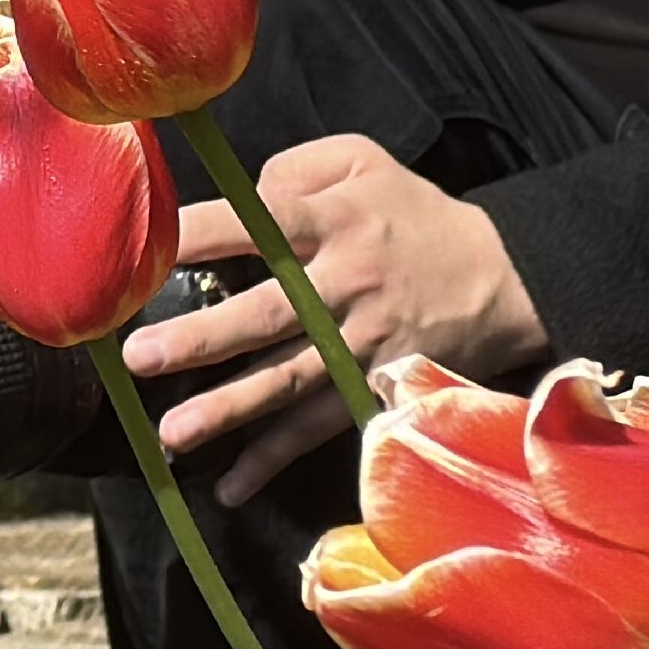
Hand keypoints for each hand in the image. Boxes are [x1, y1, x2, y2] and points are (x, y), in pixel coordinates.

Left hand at [120, 134, 545, 505]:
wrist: (506, 276)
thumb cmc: (413, 217)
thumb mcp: (364, 164)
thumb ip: (294, 170)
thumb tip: (240, 195)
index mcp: (334, 222)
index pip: (258, 223)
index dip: (200, 235)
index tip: (144, 254)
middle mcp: (344, 285)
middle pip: (268, 314)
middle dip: (201, 338)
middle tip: (141, 357)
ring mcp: (361, 345)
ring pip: (287, 381)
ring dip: (229, 410)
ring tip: (172, 433)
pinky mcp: (375, 389)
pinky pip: (319, 429)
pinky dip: (275, 459)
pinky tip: (230, 484)